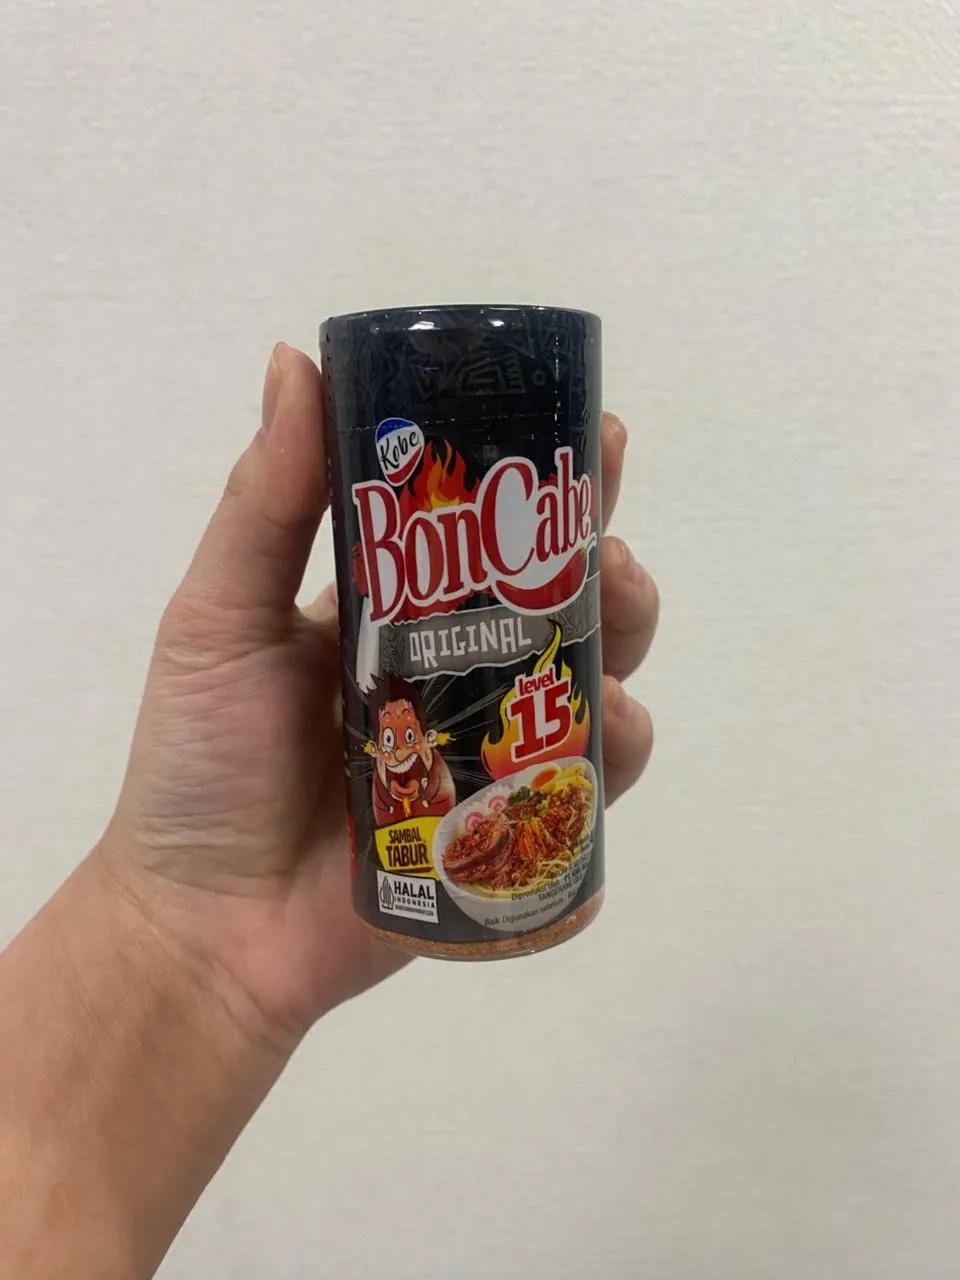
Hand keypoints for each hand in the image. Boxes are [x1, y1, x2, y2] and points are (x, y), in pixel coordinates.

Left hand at [98, 344, 658, 1047]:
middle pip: (561, 603)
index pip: (486, 531)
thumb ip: (263, 501)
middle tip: (604, 548)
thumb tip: (295, 358)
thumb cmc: (205, 763)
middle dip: (603, 563)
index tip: (594, 434)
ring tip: (612, 634)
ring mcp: (489, 754)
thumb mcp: (220, 617)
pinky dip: (611, 765)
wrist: (210, 924)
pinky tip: (604, 737)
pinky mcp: (510, 833)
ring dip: (625, 649)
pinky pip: (588, 794)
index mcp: (395, 613)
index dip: (545, 480)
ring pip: (595, 687)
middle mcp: (454, 675)